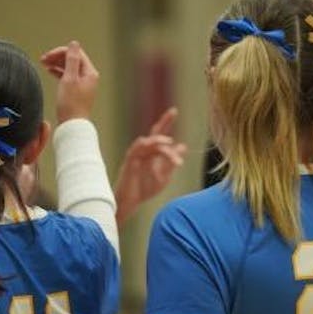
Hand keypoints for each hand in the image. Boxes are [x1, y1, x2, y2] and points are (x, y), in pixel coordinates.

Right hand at [40, 41, 99, 122]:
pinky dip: (59, 72)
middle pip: (73, 59)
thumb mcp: (69, 79)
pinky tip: (50, 71)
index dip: (60, 52)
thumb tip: (74, 44)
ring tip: (44, 64)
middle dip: (58, 57)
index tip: (47, 57)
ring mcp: (83, 84)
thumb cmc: (71, 104)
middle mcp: (89, 77)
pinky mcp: (77, 90)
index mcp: (90, 73)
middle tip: (43, 59)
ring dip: (57, 64)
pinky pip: (68, 76)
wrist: (72, 124)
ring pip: (69, 67)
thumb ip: (72, 60)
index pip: (76, 53)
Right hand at [114, 107, 186, 222]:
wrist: (130, 203)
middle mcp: (144, 152)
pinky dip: (141, 145)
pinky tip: (148, 142)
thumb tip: (183, 146)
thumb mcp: (163, 175)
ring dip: (159, 143)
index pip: (160, 135)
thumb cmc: (144, 188)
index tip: (174, 110)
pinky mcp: (129, 163)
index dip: (166, 123)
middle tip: (173, 112)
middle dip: (163, 122)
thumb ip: (171, 161)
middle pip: (154, 133)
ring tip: (169, 143)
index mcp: (152, 153)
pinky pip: (134, 150)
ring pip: (149, 143)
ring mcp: (136, 156)